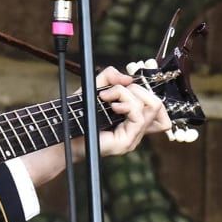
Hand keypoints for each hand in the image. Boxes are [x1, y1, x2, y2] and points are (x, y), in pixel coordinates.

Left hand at [21, 66, 172, 187]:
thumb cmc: (77, 115)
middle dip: (137, 89)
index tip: (124, 86)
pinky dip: (126, 103)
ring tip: (109, 98)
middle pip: (158, 106)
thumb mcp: (93, 89)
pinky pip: (139, 117)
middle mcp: (135, 131)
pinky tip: (111, 105)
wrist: (62, 135)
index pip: (159, 110)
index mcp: (131, 120)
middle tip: (114, 92)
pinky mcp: (125, 143)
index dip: (147, 92)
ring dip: (129, 94)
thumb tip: (128, 78)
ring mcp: (132, 138)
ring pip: (151, 107)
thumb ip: (110, 78)